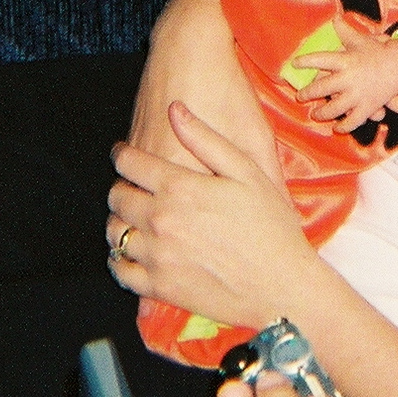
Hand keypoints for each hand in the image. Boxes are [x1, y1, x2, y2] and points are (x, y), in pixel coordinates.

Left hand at [108, 104, 315, 327]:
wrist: (282, 285)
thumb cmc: (271, 226)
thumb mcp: (247, 171)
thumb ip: (206, 139)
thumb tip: (177, 109)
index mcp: (179, 188)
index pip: (129, 164)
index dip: (122, 155)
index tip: (123, 154)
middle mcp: (161, 221)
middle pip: (118, 197)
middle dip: (120, 186)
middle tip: (130, 185)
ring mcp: (157, 256)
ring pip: (115, 232)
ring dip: (118, 220)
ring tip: (131, 216)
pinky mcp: (160, 288)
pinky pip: (122, 270)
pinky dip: (119, 258)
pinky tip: (132, 250)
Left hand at [293, 16, 397, 131]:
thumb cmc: (378, 53)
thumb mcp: (361, 41)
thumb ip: (345, 32)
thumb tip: (334, 18)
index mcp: (345, 60)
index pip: (320, 59)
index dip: (305, 61)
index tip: (294, 63)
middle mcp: (348, 78)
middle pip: (321, 88)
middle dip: (307, 93)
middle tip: (300, 96)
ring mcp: (357, 95)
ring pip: (333, 108)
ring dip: (322, 113)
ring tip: (315, 114)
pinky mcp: (367, 108)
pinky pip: (352, 121)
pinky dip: (344, 126)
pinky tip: (337, 128)